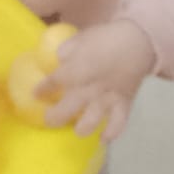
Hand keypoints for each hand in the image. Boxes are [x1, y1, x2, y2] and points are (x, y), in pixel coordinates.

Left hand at [38, 20, 155, 142]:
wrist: (138, 41)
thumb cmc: (107, 37)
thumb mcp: (82, 37)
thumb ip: (67, 50)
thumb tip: (58, 60)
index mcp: (79, 69)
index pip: (55, 82)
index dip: (43, 90)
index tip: (36, 94)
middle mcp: (91, 88)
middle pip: (67, 109)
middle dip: (54, 117)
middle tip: (48, 119)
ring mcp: (108, 99)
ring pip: (91, 122)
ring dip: (80, 128)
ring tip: (76, 128)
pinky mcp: (124, 105)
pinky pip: (117, 126)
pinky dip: (110, 134)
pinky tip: (102, 137)